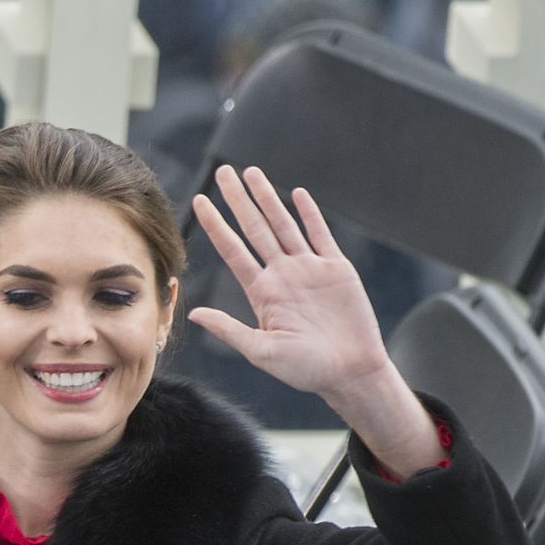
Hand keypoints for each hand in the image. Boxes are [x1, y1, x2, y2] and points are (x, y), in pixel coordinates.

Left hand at [192, 166, 443, 473]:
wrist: (351, 372)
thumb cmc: (306, 370)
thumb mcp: (261, 352)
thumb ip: (229, 329)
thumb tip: (193, 314)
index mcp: (262, 293)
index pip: (233, 250)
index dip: (216, 225)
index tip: (200, 202)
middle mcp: (282, 276)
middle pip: (255, 228)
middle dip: (238, 200)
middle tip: (223, 171)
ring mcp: (308, 269)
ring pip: (284, 224)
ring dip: (268, 198)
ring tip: (252, 172)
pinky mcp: (336, 268)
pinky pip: (320, 234)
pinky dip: (309, 213)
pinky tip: (297, 194)